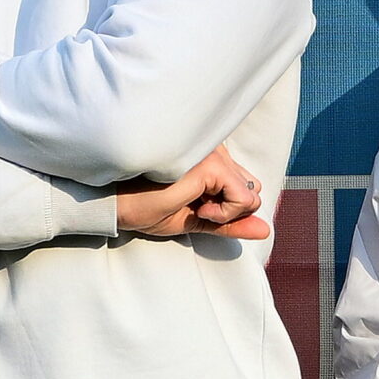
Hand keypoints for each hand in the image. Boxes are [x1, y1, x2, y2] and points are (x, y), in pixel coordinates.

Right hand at [114, 145, 270, 238]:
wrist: (113, 204)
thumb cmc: (143, 206)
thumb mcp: (195, 219)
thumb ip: (230, 223)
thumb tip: (266, 230)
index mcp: (209, 155)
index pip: (244, 186)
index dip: (226, 208)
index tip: (194, 207)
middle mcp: (214, 147)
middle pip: (252, 189)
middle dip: (229, 209)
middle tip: (193, 207)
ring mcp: (213, 152)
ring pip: (252, 194)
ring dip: (226, 212)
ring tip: (190, 204)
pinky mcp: (211, 163)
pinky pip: (244, 199)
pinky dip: (225, 213)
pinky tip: (196, 206)